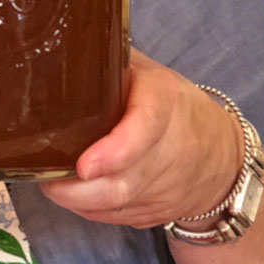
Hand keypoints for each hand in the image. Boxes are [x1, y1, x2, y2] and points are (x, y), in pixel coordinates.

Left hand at [39, 49, 241, 228]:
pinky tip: (69, 194)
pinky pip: (116, 218)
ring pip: (117, 206)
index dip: (115, 152)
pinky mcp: (156, 213)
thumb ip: (108, 61)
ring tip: (47, 182)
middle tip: (44, 176)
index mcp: (164, 103)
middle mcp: (170, 150)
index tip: (84, 166)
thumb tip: (57, 45)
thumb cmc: (169, 101)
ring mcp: (165, 188)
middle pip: (123, 182)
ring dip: (77, 201)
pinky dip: (89, 210)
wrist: (219, 154)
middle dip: (78, 189)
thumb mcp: (145, 71)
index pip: (144, 130)